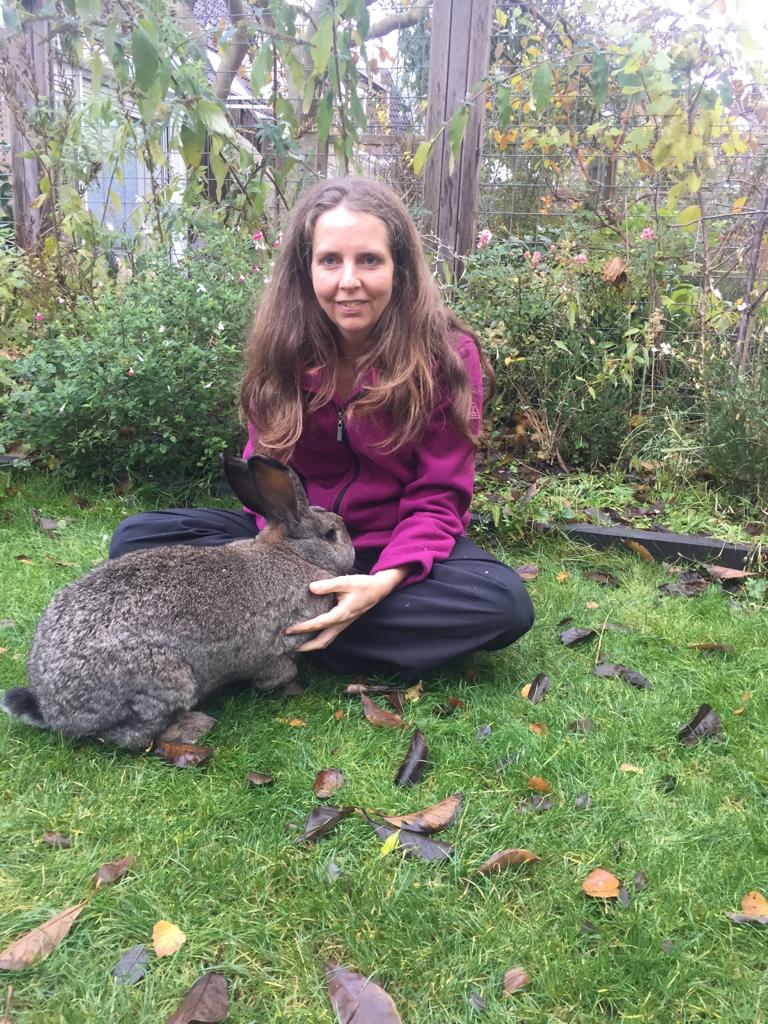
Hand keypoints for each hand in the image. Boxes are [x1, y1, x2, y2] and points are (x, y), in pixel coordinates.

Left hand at [286, 567, 408, 651]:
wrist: (378, 590)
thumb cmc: (362, 585)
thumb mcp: (345, 582)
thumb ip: (328, 585)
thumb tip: (311, 588)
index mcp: (341, 614)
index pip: (318, 624)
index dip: (303, 628)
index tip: (289, 630)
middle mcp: (342, 623)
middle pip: (322, 642)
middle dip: (305, 647)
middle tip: (289, 646)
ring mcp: (343, 625)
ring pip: (326, 641)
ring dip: (311, 645)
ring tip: (296, 645)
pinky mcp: (343, 623)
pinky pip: (329, 636)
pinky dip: (318, 639)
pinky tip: (309, 635)